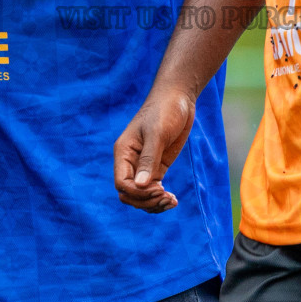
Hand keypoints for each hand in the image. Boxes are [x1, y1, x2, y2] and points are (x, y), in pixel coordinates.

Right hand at [114, 86, 196, 213]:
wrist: (178, 98)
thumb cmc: (165, 110)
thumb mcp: (158, 133)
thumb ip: (149, 159)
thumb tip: (141, 186)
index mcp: (123, 152)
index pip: (122, 183)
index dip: (139, 193)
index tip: (160, 188)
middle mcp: (130, 162)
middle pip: (129, 194)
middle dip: (146, 201)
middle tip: (168, 198)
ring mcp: (144, 166)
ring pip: (141, 196)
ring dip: (154, 204)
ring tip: (172, 201)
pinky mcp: (157, 167)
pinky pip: (152, 190)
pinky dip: (160, 198)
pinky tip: (173, 199)